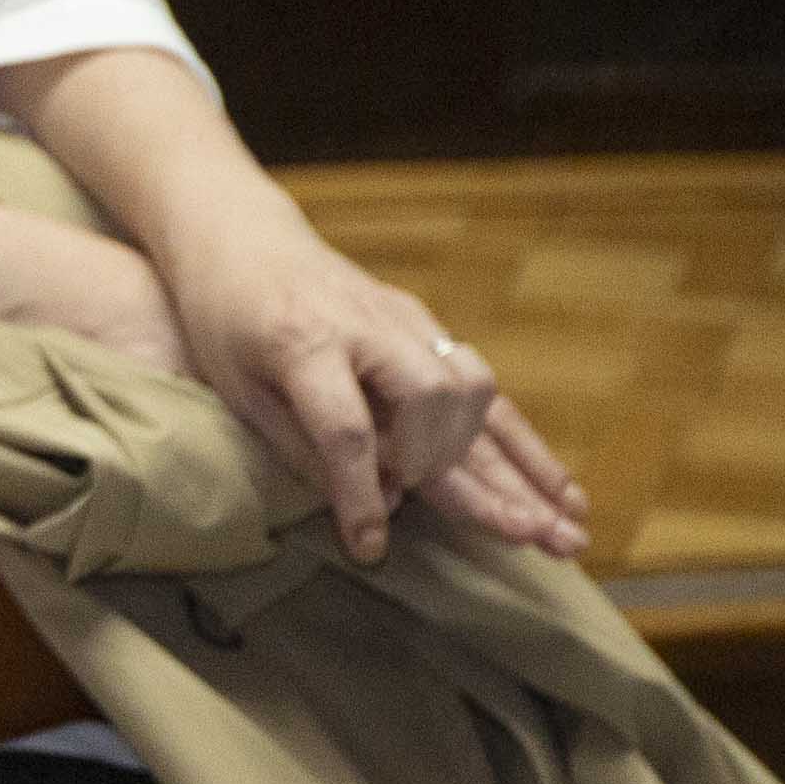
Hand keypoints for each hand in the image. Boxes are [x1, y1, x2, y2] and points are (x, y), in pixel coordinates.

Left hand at [147, 208, 588, 562]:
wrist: (242, 236)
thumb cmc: (224, 320)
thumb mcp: (235, 387)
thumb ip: (300, 444)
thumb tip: (378, 503)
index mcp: (304, 342)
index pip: (346, 427)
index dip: (360, 492)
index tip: (371, 547)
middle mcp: (367, 328)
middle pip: (434, 403)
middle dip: (478, 479)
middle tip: (522, 541)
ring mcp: (406, 321)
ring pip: (478, 394)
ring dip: (521, 466)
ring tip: (560, 529)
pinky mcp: (426, 325)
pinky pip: (485, 386)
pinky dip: (522, 441)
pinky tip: (558, 490)